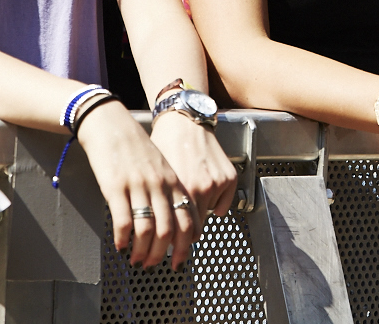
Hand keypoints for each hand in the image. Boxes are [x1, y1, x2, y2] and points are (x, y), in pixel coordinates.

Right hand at [76, 100, 192, 267]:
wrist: (110, 125)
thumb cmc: (135, 146)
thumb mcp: (161, 165)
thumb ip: (169, 189)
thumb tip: (173, 219)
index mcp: (172, 181)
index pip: (187, 219)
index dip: (185, 244)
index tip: (180, 259)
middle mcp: (158, 185)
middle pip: (168, 229)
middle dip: (162, 253)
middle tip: (155, 265)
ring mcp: (137, 186)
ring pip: (146, 229)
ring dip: (142, 251)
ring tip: (136, 260)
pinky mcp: (115, 187)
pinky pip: (123, 221)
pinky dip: (123, 239)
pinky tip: (120, 246)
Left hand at [149, 111, 236, 263]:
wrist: (184, 121)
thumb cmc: (165, 145)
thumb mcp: (154, 176)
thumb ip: (157, 203)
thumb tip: (150, 230)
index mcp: (178, 188)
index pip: (175, 230)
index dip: (167, 246)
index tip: (163, 257)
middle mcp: (199, 188)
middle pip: (192, 231)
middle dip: (181, 243)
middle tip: (174, 254)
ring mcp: (216, 183)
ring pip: (206, 217)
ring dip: (196, 219)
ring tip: (188, 210)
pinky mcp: (229, 178)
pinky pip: (221, 205)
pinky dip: (213, 204)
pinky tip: (204, 194)